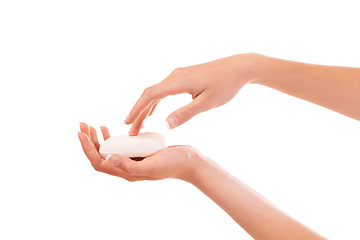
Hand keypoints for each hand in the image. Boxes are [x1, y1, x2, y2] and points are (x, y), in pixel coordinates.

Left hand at [78, 122, 200, 181]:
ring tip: (91, 126)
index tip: (81, 133)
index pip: (99, 162)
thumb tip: (108, 158)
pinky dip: (111, 137)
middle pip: (100, 156)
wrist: (189, 162)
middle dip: (88, 141)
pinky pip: (119, 146)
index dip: (87, 148)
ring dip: (97, 139)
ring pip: (108, 151)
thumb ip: (130, 166)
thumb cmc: (173, 164)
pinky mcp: (138, 154)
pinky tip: (108, 130)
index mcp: (127, 173)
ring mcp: (132, 161)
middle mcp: (126, 168)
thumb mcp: (152, 166)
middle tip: (82, 125)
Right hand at [125, 53, 256, 134]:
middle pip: (149, 94)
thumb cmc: (226, 85)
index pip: (150, 96)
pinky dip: (155, 102)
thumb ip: (186, 113)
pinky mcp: (183, 77)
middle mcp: (175, 76)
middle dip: (138, 112)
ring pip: (155, 92)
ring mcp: (178, 75)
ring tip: (139, 124)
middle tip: (131, 131)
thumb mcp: (207, 103)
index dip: (136, 110)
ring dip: (145, 108)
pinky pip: (163, 90)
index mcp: (178, 82)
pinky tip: (153, 111)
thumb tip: (166, 124)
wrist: (239, 67)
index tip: (127, 124)